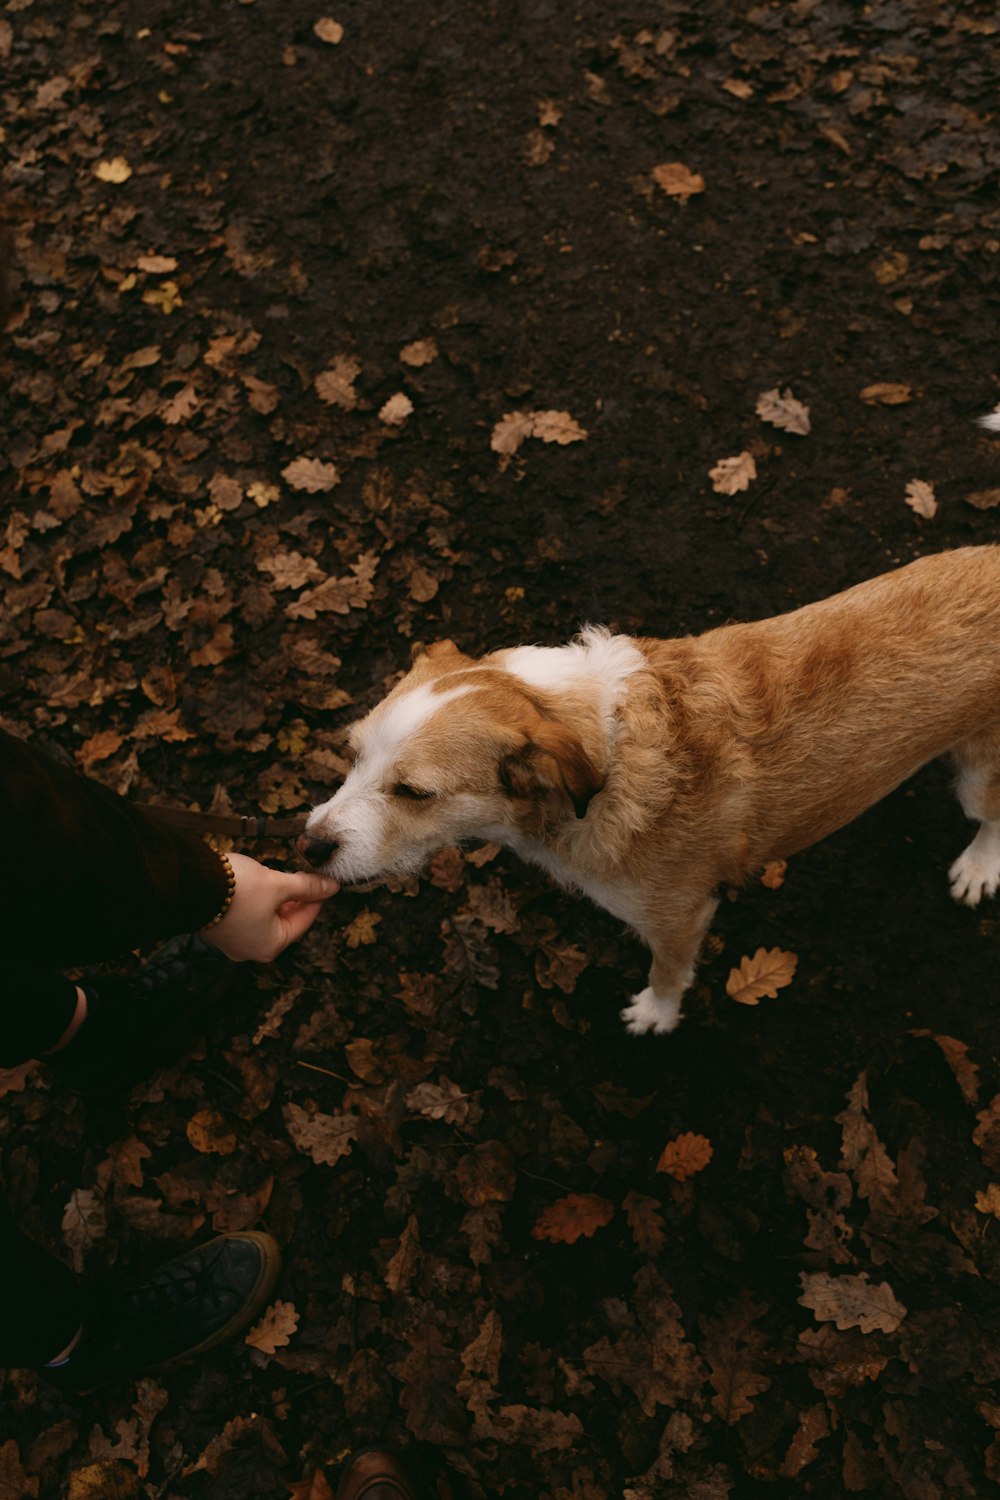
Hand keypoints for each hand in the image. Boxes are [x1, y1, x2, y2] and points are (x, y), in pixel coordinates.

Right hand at [202, 851, 338, 961]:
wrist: (191, 884)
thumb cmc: (237, 889)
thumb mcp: (278, 884)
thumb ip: (306, 887)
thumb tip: (332, 887)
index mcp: (271, 946)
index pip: (303, 922)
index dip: (316, 898)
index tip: (324, 882)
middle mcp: (252, 950)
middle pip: (284, 922)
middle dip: (295, 898)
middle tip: (305, 877)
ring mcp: (234, 941)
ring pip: (266, 918)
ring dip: (276, 898)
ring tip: (282, 876)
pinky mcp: (220, 928)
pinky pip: (248, 916)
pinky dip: (258, 901)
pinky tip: (259, 883)